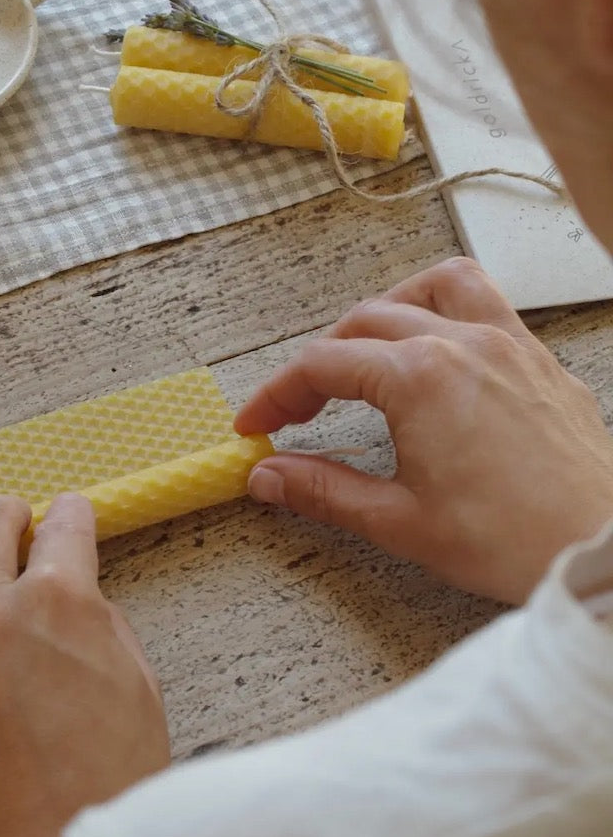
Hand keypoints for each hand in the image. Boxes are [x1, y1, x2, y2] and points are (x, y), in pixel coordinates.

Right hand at [235, 257, 612, 603]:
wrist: (603, 549)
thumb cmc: (518, 541)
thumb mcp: (400, 522)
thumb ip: (323, 491)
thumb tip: (269, 477)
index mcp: (421, 379)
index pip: (321, 366)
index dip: (277, 394)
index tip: (258, 424)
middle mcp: (463, 345)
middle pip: (363, 322)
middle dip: (318, 361)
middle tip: (298, 409)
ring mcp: (508, 344)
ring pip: (431, 287)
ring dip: (385, 309)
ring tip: (364, 348)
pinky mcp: (540, 360)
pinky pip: (486, 302)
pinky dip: (445, 309)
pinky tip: (437, 348)